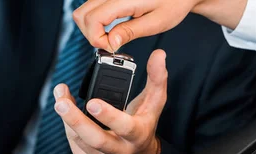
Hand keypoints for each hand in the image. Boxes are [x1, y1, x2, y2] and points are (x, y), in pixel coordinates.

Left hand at [53, 49, 167, 153]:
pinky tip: (68, 113)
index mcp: (137, 135)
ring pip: (80, 140)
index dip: (108, 116)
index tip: (92, 102)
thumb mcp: (154, 103)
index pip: (124, 127)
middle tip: (62, 103)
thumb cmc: (144, 126)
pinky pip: (74, 145)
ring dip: (67, 118)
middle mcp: (120, 151)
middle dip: (76, 120)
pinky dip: (68, 127)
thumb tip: (159, 54)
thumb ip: (156, 78)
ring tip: (60, 98)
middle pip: (95, 139)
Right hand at [72, 0, 203, 51]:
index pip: (93, 19)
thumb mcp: (156, 23)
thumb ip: (130, 32)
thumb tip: (110, 43)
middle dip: (91, 35)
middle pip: (82, 15)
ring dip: (92, 27)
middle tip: (111, 43)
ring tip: (112, 36)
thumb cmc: (174, 2)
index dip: (97, 39)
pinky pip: (92, 6)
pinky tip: (111, 26)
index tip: (112, 47)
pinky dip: (95, 20)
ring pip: (83, 11)